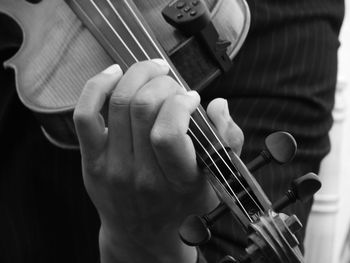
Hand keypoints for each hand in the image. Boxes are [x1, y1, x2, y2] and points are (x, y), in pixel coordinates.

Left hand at [73, 59, 243, 262]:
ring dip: (138, 75)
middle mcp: (142, 176)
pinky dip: (97, 86)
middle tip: (172, 83)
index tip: (190, 98)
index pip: (168, 133)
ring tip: (152, 70)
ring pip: (119, 103)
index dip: (180, 103)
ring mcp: (113, 168)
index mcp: (177, 181)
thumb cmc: (181, 203)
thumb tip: (217, 104)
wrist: (143, 233)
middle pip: (143, 108)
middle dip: (162, 82)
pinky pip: (85, 115)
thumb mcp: (215, 180)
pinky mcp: (92, 162)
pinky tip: (115, 73)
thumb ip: (228, 141)